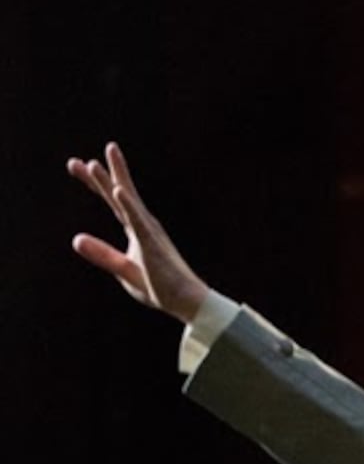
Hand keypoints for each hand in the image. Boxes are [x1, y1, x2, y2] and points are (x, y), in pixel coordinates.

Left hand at [67, 142, 209, 323]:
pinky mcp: (153, 246)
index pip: (113, 201)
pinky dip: (129, 206)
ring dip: (112, 183)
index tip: (76, 163)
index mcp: (136, 228)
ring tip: (94, 165)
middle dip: (100, 175)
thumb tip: (75, 239)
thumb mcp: (123, 269)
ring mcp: (149, 233)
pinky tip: (119, 191)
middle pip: (119, 193)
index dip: (95, 182)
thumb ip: (102, 253)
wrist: (188, 302)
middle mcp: (143, 224)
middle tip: (81, 160)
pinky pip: (138, 223)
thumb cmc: (159, 287)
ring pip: (127, 203)